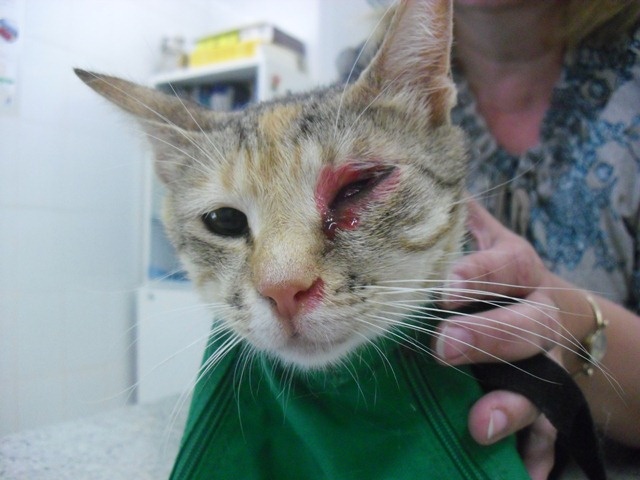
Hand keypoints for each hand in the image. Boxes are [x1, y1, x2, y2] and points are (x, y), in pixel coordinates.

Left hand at [435, 200, 566, 479]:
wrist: (562, 320)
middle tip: (444, 348)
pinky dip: (537, 449)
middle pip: (525, 325)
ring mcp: (550, 359)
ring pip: (541, 381)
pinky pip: (551, 428)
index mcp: (520, 271)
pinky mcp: (554, 399)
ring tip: (480, 423)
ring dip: (513, 404)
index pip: (503, 266)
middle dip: (488, 337)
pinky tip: (523, 469)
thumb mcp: (491, 244)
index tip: (443, 289)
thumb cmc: (506, 281)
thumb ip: (463, 220)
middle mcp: (539, 313)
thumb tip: (419, 179)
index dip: (477, 274)